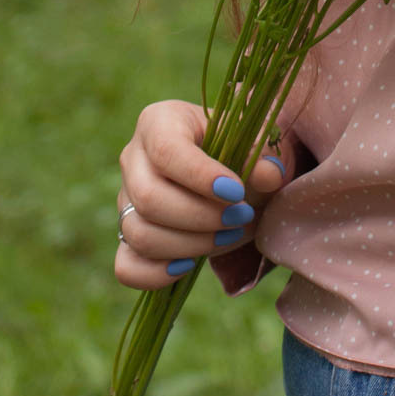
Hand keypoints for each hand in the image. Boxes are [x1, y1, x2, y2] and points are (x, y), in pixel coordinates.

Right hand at [115, 99, 290, 288]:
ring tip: (229, 235)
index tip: (236, 192)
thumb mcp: (256, 141)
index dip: (200, 177)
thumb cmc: (239, 148)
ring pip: (140, 233)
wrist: (228, 171)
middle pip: (149, 198)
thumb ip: (264, 156)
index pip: (166, 150)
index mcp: (159, 121)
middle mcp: (133, 158)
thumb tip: (268, 176)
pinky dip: (156, 274)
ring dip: (189, 245)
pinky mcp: (127, 235)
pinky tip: (190, 266)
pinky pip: (126, 266)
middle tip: (241, 217)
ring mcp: (125, 199)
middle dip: (200, 217)